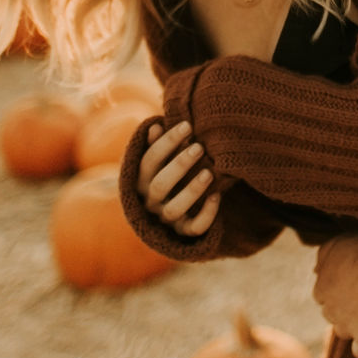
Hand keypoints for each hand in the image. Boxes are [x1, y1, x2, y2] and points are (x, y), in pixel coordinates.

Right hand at [136, 120, 220, 237]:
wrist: (166, 214)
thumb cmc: (165, 175)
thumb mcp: (158, 161)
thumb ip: (157, 145)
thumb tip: (155, 126)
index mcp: (140, 181)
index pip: (149, 161)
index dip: (166, 143)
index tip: (187, 125)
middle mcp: (150, 201)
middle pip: (160, 185)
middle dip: (179, 165)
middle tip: (199, 147)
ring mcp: (166, 219)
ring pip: (174, 209)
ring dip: (191, 191)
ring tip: (209, 173)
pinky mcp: (183, 232)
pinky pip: (194, 228)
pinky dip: (207, 214)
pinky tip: (217, 196)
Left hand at [314, 229, 357, 357]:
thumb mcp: (338, 243)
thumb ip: (323, 258)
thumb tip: (316, 269)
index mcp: (321, 286)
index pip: (324, 295)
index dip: (340, 289)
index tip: (356, 284)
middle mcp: (330, 308)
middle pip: (334, 314)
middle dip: (346, 307)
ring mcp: (348, 325)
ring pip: (344, 332)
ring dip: (355, 325)